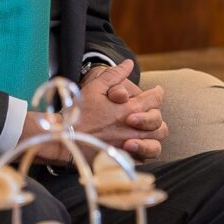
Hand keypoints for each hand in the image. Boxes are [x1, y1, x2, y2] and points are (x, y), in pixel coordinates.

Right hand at [28, 60, 167, 161]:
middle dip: (155, 116)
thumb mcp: (94, 88)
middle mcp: (133, 128)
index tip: (156, 92)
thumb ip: (114, 75)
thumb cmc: (78, 112)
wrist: (64, 139)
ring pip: (156, 143)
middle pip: (159, 122)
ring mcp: (130, 146)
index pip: (155, 99)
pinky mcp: (124, 160)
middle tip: (146, 114)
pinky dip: (144, 153)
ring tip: (144, 132)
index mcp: (129, 109)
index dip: (157, 93)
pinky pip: (144, 159)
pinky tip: (137, 146)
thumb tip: (129, 63)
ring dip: (153, 137)